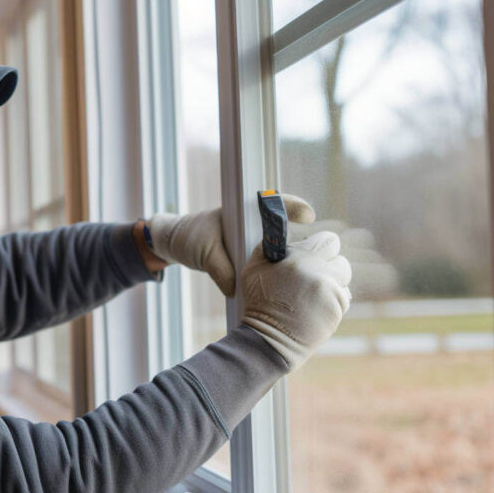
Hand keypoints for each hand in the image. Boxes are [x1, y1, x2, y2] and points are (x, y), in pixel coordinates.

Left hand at [148, 195, 315, 296]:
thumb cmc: (191, 238)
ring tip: (303, 271)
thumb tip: (237, 289)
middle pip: (283, 229)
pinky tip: (280, 285)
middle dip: (301, 239)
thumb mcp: (204, 253)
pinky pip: (265, 262)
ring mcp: (252, 241)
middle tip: (317, 251)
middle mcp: (252, 225)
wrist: (176, 245)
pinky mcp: (248, 257)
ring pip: (276, 249)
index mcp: (242, 212)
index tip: (308, 216)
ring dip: (288, 259)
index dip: (293, 207)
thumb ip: (221, 270)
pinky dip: (272, 271)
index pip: (274, 203)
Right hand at [239, 231, 351, 370]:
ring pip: (343, 280)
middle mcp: (319, 272)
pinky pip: (343, 299)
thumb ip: (271, 246)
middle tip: (313, 278)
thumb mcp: (254, 268)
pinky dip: (332, 303)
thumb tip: (282, 230)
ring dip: (332, 285)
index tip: (312, 256)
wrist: (269, 339)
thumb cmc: (260, 302)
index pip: (329, 240)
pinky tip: (315, 310)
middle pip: (341, 260)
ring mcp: (330, 292)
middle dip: (329, 267)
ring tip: (312, 297)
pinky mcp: (337, 309)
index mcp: (300, 257)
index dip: (321, 248)